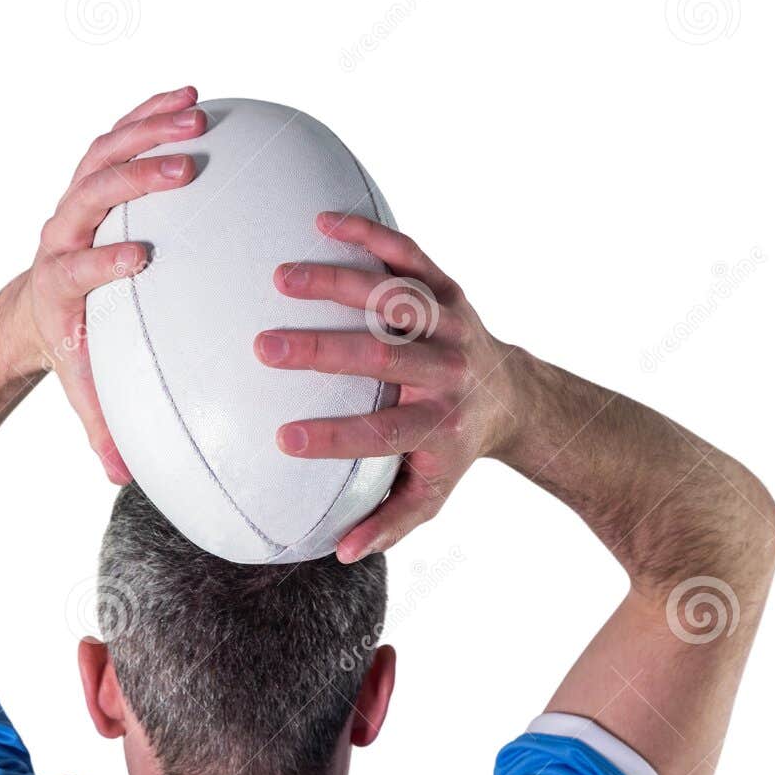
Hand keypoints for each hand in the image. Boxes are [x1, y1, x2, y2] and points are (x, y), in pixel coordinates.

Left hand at [22, 85, 204, 482]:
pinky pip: (117, 136)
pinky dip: (147, 111)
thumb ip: (101, 429)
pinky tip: (192, 94)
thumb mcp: (83, 388)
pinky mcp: (91, 177)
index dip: (103, 261)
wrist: (37, 306)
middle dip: (134, 178)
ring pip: (104, 153)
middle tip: (186, 168)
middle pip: (90, 194)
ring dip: (148, 130)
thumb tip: (122, 479)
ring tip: (197, 115)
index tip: (142, 258)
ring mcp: (74, 199)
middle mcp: (60, 233)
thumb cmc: (72, 348)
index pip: (77, 268)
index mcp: (58, 286)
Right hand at [254, 213, 516, 562]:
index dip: (335, 439)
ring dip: (339, 284)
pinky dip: (370, 236)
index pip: (383, 434)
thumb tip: (341, 552)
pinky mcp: (447, 288)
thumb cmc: (451, 450)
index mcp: (438, 427)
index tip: (283, 439)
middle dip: (323, 351)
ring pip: (396, 299)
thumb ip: (387, 523)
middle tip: (264, 347)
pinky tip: (322, 222)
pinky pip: (409, 255)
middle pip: (384, 358)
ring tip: (281, 277)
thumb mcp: (429, 496)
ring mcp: (450, 324)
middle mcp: (448, 372)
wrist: (510, 395)